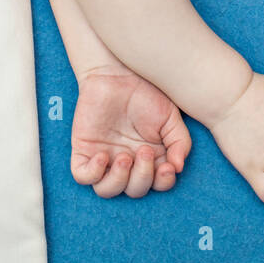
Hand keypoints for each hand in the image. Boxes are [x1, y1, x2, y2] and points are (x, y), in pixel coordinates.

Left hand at [71, 67, 191, 198]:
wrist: (118, 71)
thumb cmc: (147, 92)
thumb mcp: (171, 117)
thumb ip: (180, 143)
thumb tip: (178, 168)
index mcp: (149, 158)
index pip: (157, 185)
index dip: (163, 182)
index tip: (167, 165)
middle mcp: (127, 162)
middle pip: (134, 190)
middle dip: (142, 177)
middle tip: (143, 151)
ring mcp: (104, 158)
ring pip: (106, 190)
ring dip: (118, 180)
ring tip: (125, 157)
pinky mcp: (83, 150)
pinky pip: (82, 176)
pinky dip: (93, 173)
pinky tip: (104, 156)